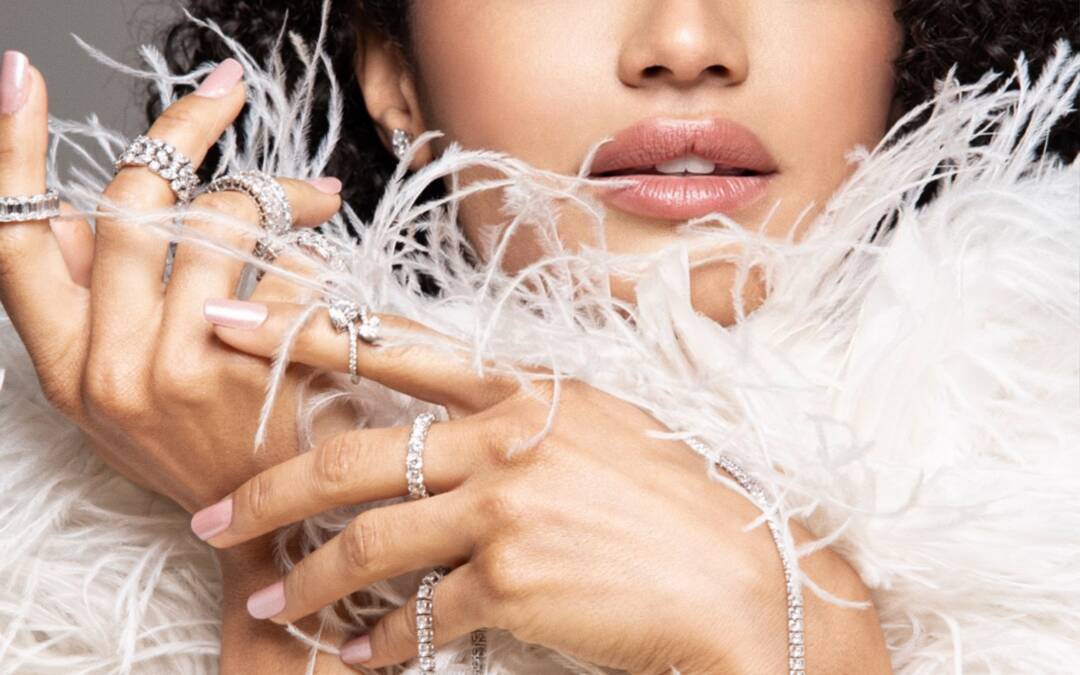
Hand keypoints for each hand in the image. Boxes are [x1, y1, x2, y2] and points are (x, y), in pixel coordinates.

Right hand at [0, 53, 348, 512]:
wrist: (268, 519)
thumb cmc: (196, 444)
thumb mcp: (112, 391)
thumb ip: (85, 303)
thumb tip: (62, 207)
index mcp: (65, 364)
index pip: (16, 241)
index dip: (10, 151)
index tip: (16, 76)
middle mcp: (113, 367)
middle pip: (135, 205)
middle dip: (186, 127)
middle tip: (226, 91)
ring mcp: (188, 372)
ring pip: (223, 222)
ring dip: (277, 194)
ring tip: (312, 201)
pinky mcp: (260, 375)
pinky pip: (291, 269)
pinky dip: (314, 254)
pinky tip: (324, 271)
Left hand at [194, 299, 890, 673]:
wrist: (745, 579)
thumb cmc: (679, 503)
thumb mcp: (603, 427)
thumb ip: (522, 416)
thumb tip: (448, 430)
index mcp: (525, 387)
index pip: (392, 346)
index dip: (303, 331)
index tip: (229, 322)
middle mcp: (506, 435)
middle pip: (351, 454)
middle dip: (265, 487)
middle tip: (208, 513)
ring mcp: (506, 503)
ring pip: (368, 542)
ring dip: (306, 581)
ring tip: (270, 605)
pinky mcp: (513, 577)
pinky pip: (417, 616)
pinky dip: (378, 646)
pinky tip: (357, 662)